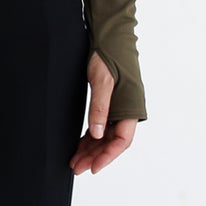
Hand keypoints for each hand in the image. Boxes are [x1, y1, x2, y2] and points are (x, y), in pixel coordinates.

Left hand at [69, 51, 137, 174]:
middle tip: (77, 168)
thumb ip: (100, 108)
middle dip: (95, 156)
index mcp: (131, 108)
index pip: (122, 140)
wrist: (109, 37)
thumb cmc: (108, 56)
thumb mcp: (103, 82)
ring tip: (74, 161)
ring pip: (105, 136)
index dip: (108, 155)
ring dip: (91, 149)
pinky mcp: (109, 103)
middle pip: (112, 142)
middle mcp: (126, 111)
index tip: (93, 167)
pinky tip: (79, 146)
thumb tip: (98, 134)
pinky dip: (90, 138)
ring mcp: (118, 108)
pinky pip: (101, 126)